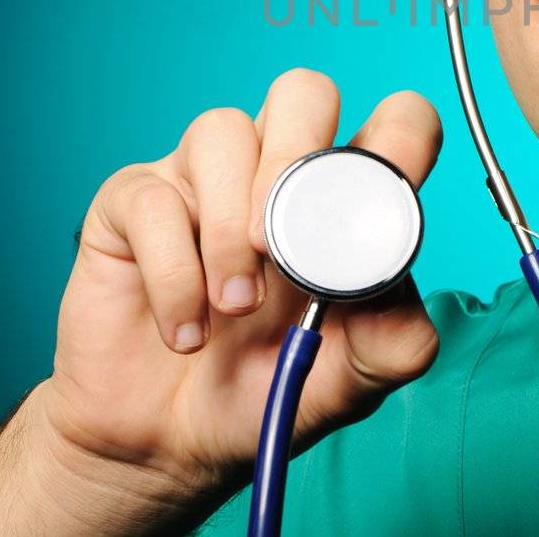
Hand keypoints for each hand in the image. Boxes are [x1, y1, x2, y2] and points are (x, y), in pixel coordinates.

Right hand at [37, 68, 442, 520]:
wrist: (167, 445)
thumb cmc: (262, 389)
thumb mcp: (345, 382)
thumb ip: (389, 347)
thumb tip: (403, 313)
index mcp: (344, 199)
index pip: (394, 122)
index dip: (400, 141)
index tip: (381, 211)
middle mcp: (276, 171)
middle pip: (304, 92)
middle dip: (298, 153)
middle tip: (283, 247)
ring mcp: (203, 180)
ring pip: (222, 132)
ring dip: (228, 230)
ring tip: (233, 307)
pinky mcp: (134, 203)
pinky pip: (152, 198)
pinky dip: (173, 273)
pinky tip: (185, 330)